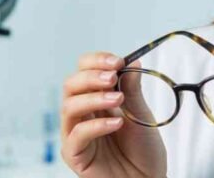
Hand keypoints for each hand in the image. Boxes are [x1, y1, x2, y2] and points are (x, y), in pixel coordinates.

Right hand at [60, 52, 166, 177]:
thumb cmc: (143, 149)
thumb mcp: (141, 114)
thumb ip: (133, 90)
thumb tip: (133, 59)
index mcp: (97, 98)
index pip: (85, 70)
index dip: (97, 62)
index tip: (118, 61)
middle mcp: (83, 113)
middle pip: (71, 84)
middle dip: (91, 76)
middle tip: (112, 77)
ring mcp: (76, 133)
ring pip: (69, 106)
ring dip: (94, 98)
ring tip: (119, 100)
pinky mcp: (75, 154)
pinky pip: (76, 134)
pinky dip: (96, 125)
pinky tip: (116, 123)